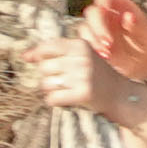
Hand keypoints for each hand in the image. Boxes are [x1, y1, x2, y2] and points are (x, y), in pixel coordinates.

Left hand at [24, 26, 146, 121]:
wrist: (121, 94)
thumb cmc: (97, 74)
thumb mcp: (82, 56)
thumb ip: (56, 52)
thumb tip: (25, 56)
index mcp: (80, 46)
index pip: (47, 47)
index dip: (36, 54)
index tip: (30, 59)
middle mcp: (81, 59)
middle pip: (44, 68)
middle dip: (48, 76)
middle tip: (63, 80)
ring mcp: (82, 77)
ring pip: (46, 84)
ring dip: (52, 89)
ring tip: (66, 89)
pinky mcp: (83, 94)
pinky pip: (52, 99)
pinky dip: (55, 101)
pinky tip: (66, 99)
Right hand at [82, 0, 146, 87]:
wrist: (145, 68)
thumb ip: (137, 26)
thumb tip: (128, 16)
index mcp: (123, 7)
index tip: (104, 10)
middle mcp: (108, 15)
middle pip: (92, 11)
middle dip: (98, 25)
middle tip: (109, 41)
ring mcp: (100, 29)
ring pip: (85, 25)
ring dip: (94, 37)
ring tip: (107, 50)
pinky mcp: (95, 42)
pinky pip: (86, 40)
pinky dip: (92, 45)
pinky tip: (104, 53)